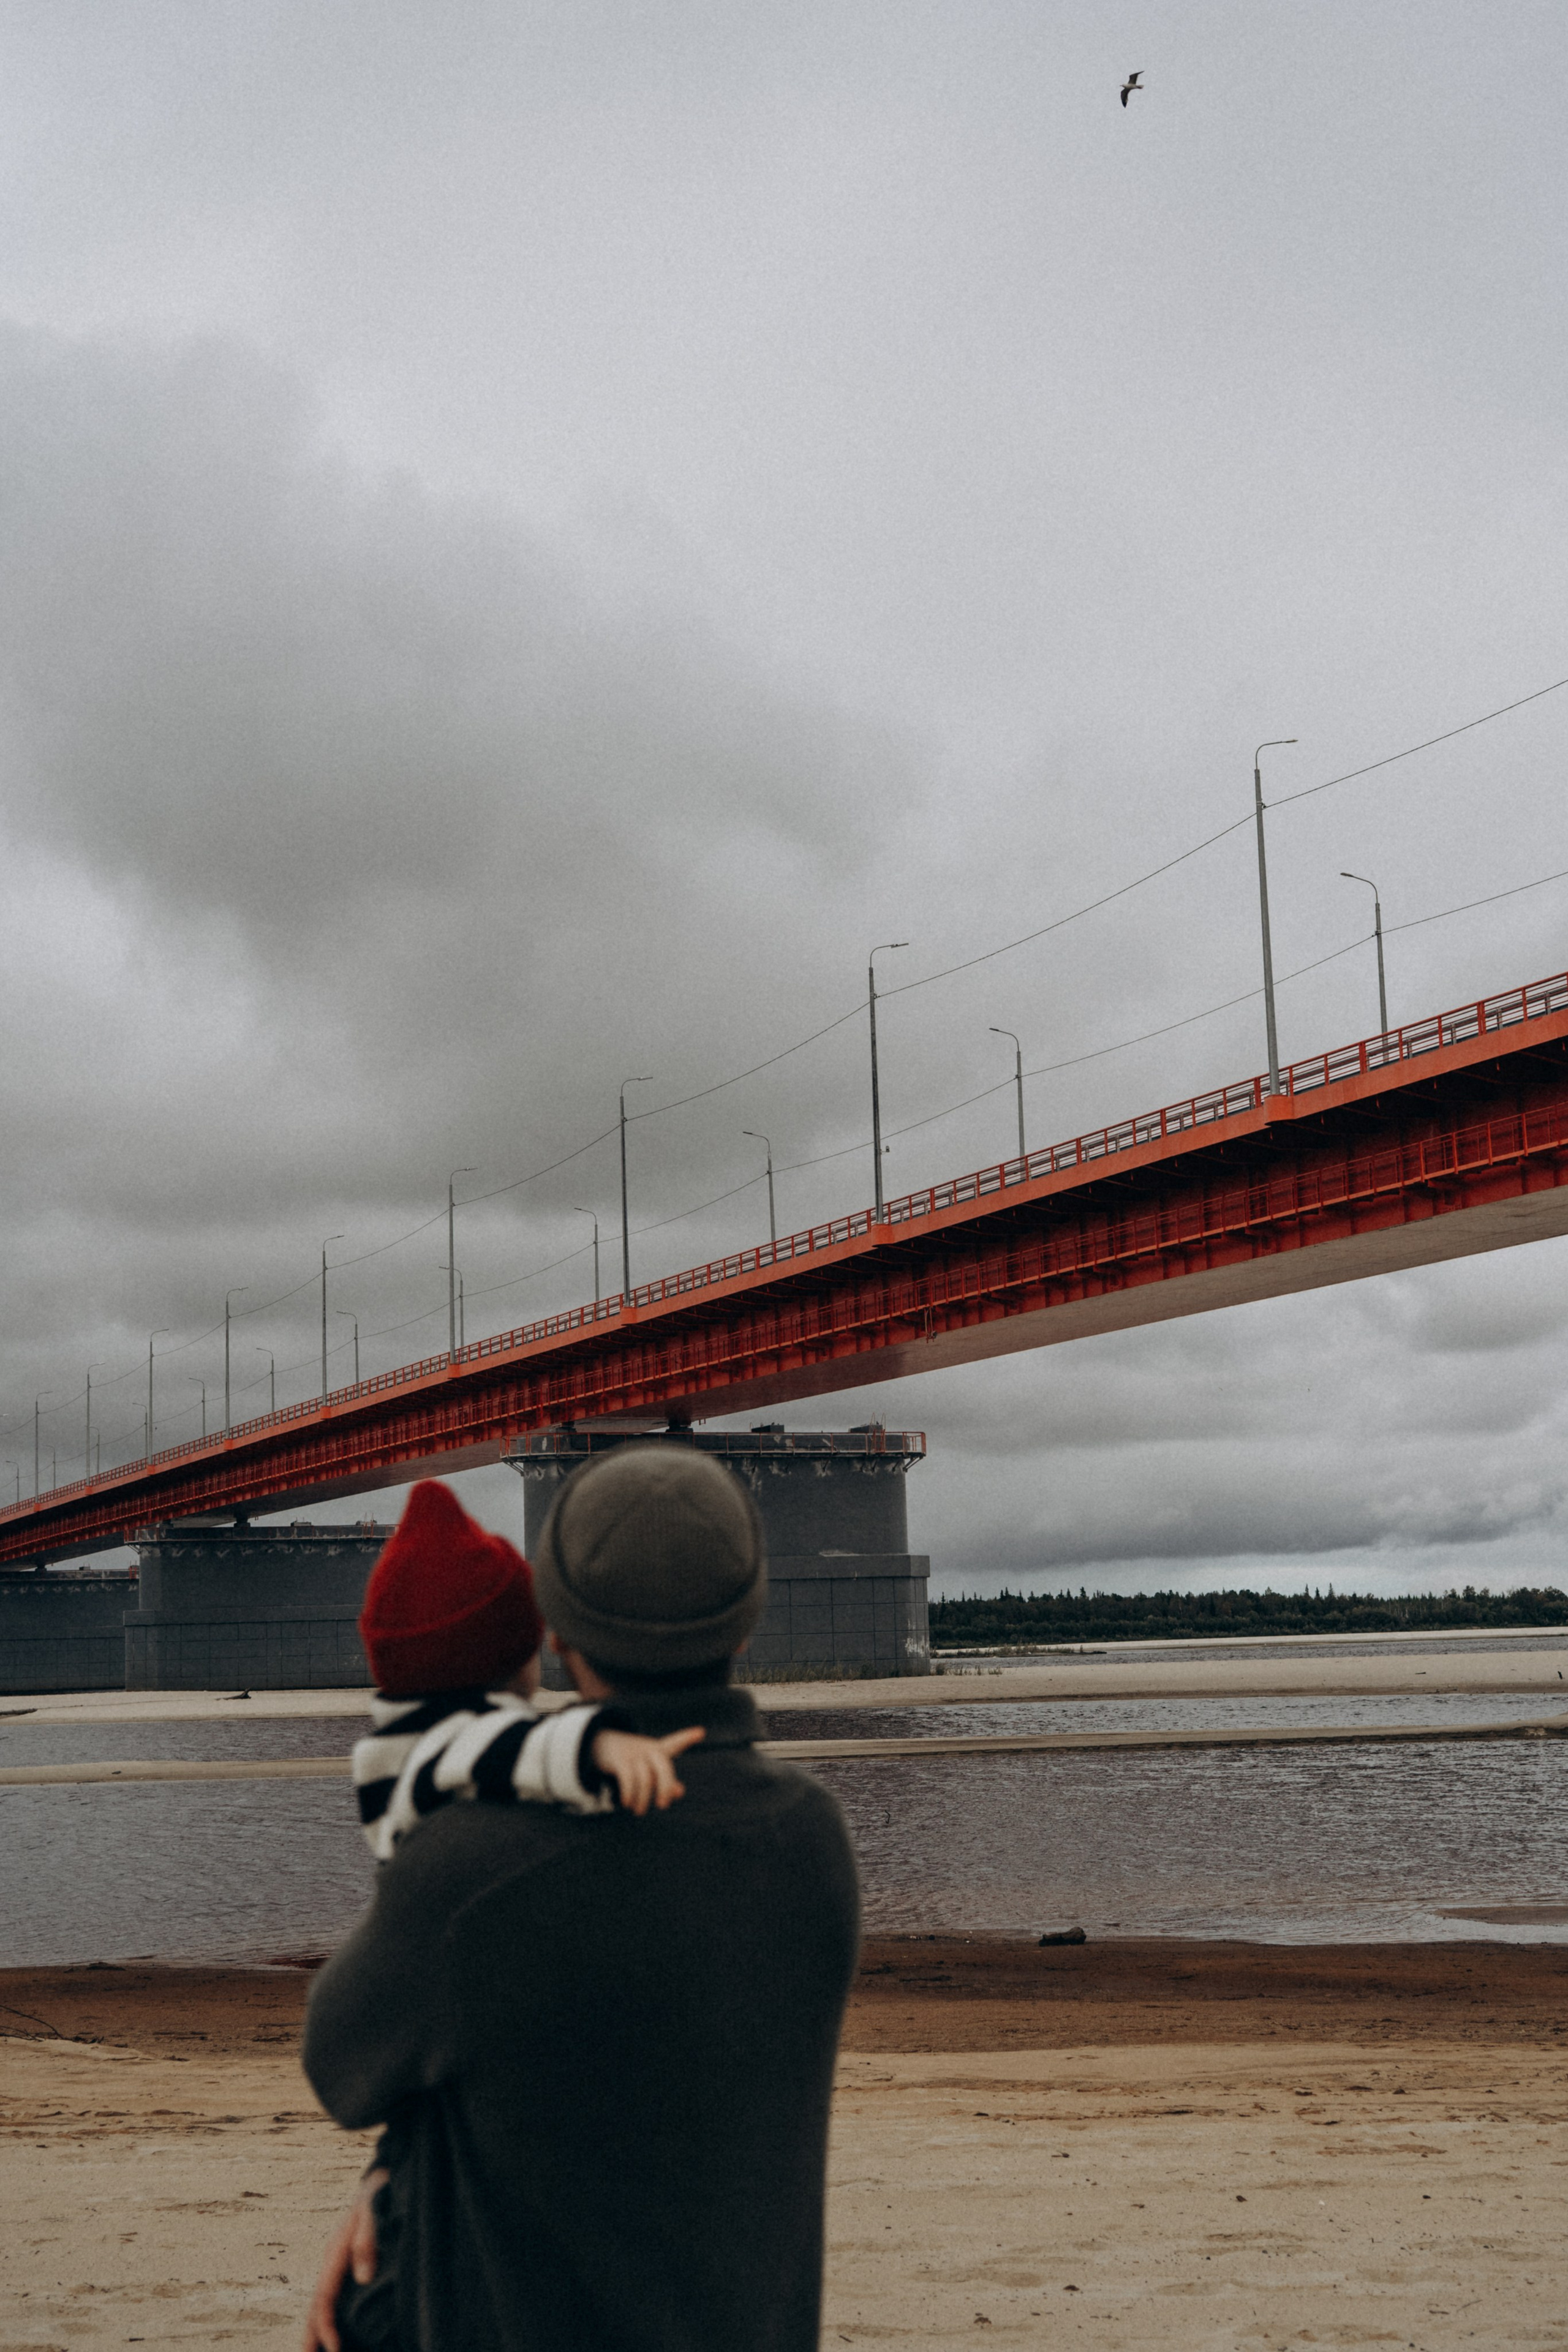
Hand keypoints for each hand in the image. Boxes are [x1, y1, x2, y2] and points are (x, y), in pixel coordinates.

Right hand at [301, 2166, 386, 2351]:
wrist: (378, 2179)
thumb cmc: (377, 2196)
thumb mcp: (373, 2213)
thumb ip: (367, 2243)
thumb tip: (364, 2279)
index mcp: (334, 2255)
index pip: (324, 2299)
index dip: (327, 2326)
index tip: (334, 2348)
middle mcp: (332, 2263)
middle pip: (316, 2305)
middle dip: (311, 2334)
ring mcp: (337, 2263)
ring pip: (323, 2302)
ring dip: (317, 2327)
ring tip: (313, 2350)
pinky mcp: (346, 2263)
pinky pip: (334, 2294)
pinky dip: (329, 2314)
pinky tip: (337, 2328)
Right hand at [591, 1724, 704, 1815]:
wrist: (602, 1745)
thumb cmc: (632, 1761)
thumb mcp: (650, 1770)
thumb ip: (667, 1782)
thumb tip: (680, 1791)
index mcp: (658, 1750)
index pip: (675, 1743)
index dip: (687, 1738)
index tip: (701, 1733)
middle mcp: (648, 1750)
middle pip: (664, 1768)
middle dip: (665, 1788)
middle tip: (662, 1806)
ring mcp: (634, 1753)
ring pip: (645, 1779)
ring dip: (642, 1799)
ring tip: (639, 1811)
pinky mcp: (619, 1760)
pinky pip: (628, 1778)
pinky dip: (629, 1793)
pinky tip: (627, 1803)